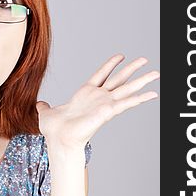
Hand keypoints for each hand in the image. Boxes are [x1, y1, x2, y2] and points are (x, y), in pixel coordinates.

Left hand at [36, 54, 158, 152]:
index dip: (110, 65)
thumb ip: (45, 106)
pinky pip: (127, 103)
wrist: (59, 139)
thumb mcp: (46, 112)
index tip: (121, 56)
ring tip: (156, 73)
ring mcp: (105, 104)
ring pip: (127, 88)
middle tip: (146, 60)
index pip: (101, 74)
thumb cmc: (54, 130)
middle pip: (119, 79)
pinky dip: (140, 98)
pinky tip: (153, 94)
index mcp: (85, 94)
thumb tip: (39, 105)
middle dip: (132, 69)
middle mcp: (98, 98)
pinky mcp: (109, 111)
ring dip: (142, 80)